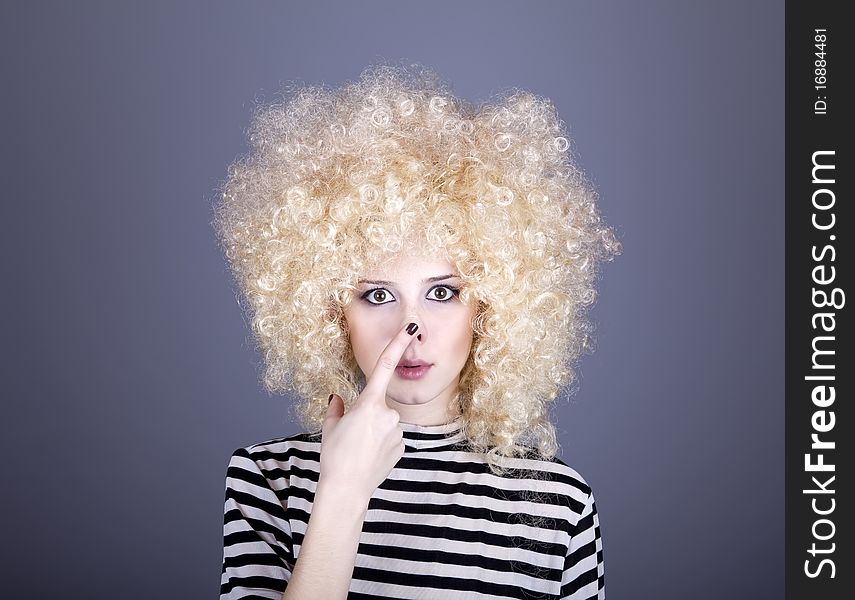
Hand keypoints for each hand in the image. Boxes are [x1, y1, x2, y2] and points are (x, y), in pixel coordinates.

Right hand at [318, 322, 418, 502]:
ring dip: (373, 432)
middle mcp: (388, 414)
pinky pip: (391, 437)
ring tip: (359, 450)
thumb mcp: (330, 428)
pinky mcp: (402, 446)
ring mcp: (397, 430)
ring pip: (385, 423)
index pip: (384, 366)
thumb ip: (337, 409)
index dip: (397, 345)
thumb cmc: (335, 457)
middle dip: (366, 416)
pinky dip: (380, 444)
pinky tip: (370, 457)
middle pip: (377, 405)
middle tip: (352, 437)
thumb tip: (338, 399)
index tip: (409, 330)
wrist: (347, 489)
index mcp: (369, 403)